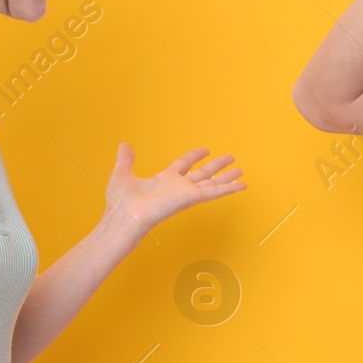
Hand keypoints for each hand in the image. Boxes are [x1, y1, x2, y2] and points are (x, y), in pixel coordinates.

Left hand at [100, 143, 245, 248]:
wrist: (124, 218)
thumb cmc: (120, 203)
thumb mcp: (122, 174)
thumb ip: (126, 160)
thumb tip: (124, 145)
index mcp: (164, 180)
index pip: (184, 165)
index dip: (195, 156)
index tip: (206, 150)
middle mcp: (178, 187)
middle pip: (203, 173)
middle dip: (218, 166)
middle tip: (231, 158)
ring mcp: (185, 194)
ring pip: (212, 183)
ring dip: (227, 178)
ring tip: (242, 172)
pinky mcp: (190, 199)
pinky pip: (213, 192)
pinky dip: (228, 189)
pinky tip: (240, 185)